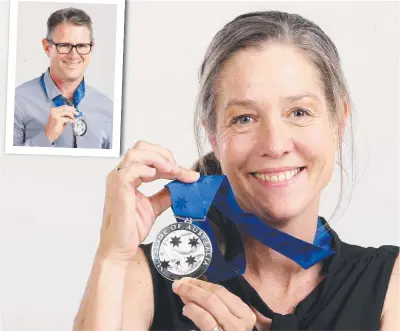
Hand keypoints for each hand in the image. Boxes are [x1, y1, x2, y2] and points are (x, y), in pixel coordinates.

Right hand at [44, 105, 78, 142]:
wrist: (49, 133)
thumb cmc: (54, 127)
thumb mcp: (60, 119)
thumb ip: (64, 115)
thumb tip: (72, 113)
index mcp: (53, 110)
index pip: (64, 106)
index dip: (70, 108)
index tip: (75, 110)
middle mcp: (54, 111)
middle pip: (66, 108)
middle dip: (73, 110)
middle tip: (77, 113)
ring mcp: (55, 115)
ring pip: (67, 112)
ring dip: (72, 116)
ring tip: (74, 119)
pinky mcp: (58, 119)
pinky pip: (67, 119)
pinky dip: (71, 120)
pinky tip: (72, 122)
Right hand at [98, 141, 199, 262]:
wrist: (121, 248)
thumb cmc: (131, 228)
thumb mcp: (155, 206)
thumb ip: (166, 194)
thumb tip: (183, 185)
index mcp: (130, 176)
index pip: (150, 157)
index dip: (170, 162)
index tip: (188, 174)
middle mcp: (122, 175)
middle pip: (141, 147)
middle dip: (164, 155)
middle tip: (178, 170)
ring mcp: (118, 180)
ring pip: (136, 153)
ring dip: (158, 159)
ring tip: (171, 171)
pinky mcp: (118, 189)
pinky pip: (130, 170)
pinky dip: (145, 169)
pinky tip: (155, 176)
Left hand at [173, 278, 255, 330]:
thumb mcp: (228, 321)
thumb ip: (218, 306)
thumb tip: (196, 286)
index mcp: (246, 314)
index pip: (222, 291)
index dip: (202, 283)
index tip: (188, 280)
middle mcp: (241, 323)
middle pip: (214, 296)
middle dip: (193, 287)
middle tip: (178, 284)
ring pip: (209, 304)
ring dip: (191, 296)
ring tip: (181, 296)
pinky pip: (205, 320)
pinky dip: (193, 311)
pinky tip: (186, 310)